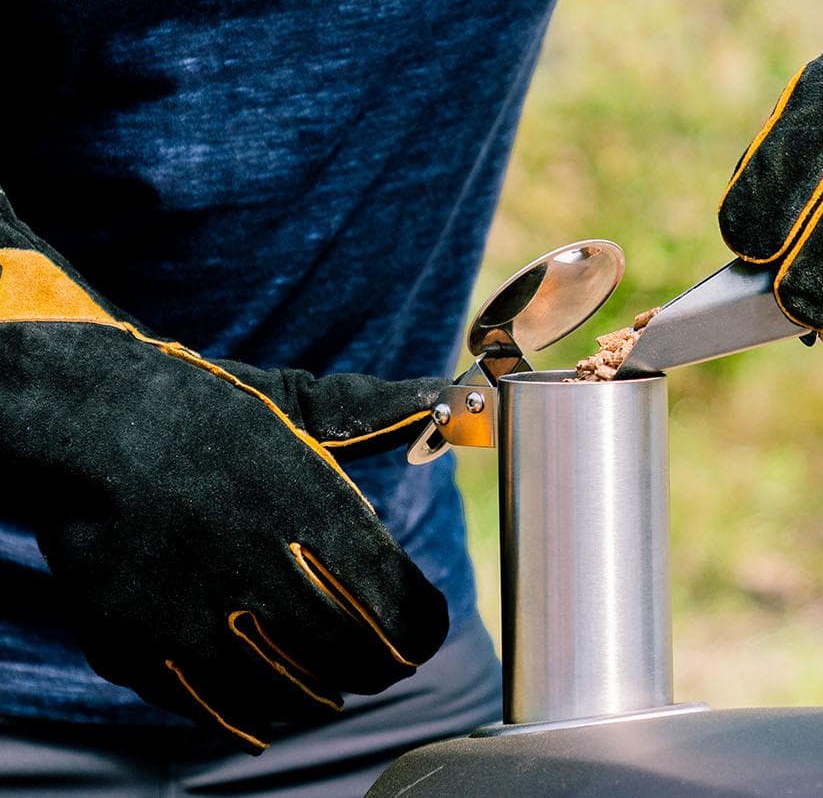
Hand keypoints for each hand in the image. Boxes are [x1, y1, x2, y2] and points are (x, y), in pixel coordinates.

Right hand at [0, 196, 448, 751]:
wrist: (81, 423)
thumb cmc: (199, 410)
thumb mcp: (291, 401)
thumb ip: (375, 414)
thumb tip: (449, 402)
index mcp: (307, 507)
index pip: (398, 607)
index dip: (423, 626)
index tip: (427, 624)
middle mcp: (256, 569)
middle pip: (353, 660)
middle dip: (381, 664)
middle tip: (385, 657)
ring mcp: (192, 618)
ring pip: (289, 697)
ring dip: (322, 692)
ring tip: (330, 674)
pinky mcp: (138, 649)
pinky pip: (217, 712)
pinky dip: (253, 713)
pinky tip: (267, 695)